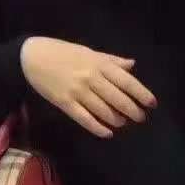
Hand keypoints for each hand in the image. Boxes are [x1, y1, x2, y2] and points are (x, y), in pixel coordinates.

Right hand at [20, 36, 156, 138]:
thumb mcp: (88, 52)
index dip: (142, 94)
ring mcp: (78, 92)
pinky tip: (107, 132)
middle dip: (132, 110)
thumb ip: (111, 60)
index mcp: (99, 64)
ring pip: (103, 110)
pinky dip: (98, 128)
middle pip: (118, 99)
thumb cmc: (62, 52)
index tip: (152, 104)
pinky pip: (85, 119)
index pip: (127, 81)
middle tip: (140, 118)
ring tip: (123, 123)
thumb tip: (132, 65)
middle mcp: (91, 78)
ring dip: (116, 119)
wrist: (32, 57)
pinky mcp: (65, 103)